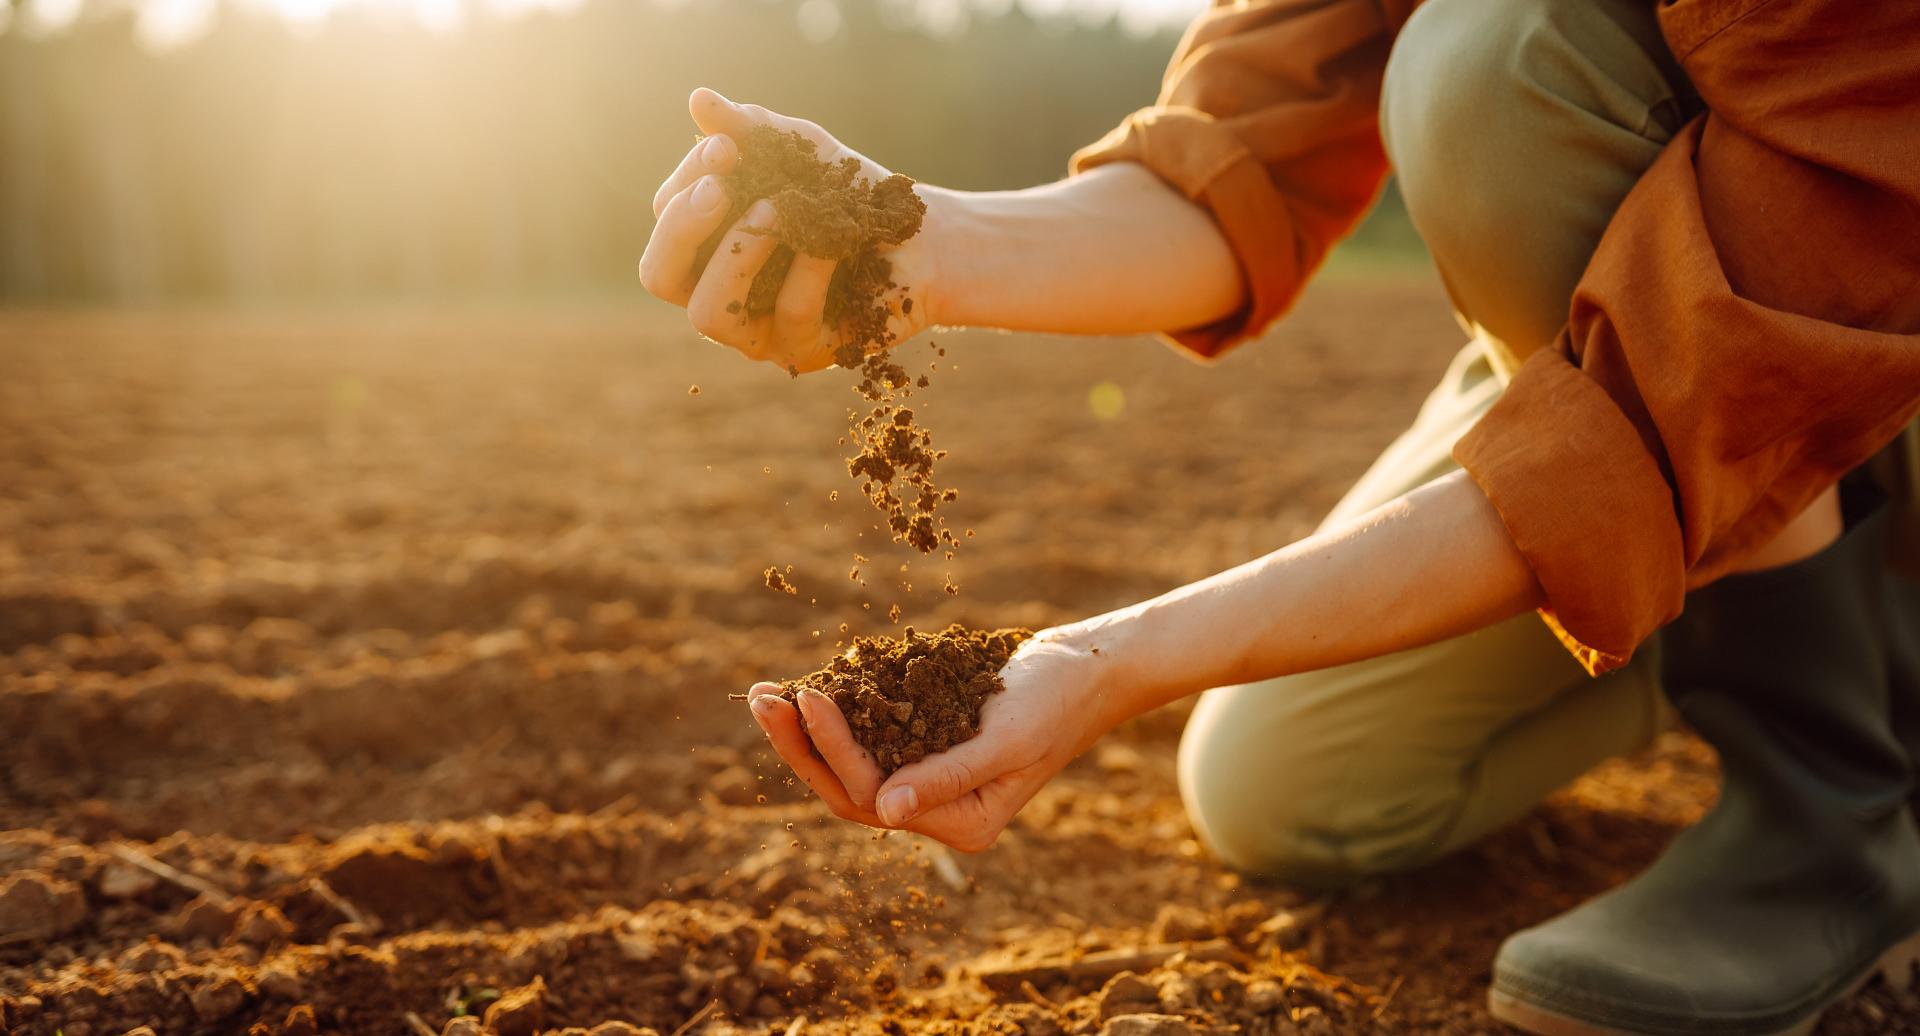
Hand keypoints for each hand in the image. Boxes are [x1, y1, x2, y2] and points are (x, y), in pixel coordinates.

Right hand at [638, 88, 944, 372]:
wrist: (926, 236)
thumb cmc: (851, 194)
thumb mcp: (801, 151)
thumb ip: (752, 130)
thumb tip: (699, 99)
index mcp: (706, 247)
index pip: (666, 219)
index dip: (686, 184)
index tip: (727, 149)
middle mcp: (720, 295)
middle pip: (658, 276)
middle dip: (682, 227)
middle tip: (719, 189)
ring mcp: (759, 333)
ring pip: (707, 314)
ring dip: (737, 253)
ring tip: (775, 210)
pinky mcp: (806, 351)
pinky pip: (789, 314)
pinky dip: (809, 267)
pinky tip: (833, 238)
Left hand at [744, 628, 1117, 851]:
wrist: (1088, 667)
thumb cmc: (1055, 700)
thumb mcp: (1006, 740)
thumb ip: (948, 777)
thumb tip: (885, 809)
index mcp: (961, 825)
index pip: (874, 795)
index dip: (834, 748)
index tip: (807, 696)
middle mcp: (938, 812)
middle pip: (848, 791)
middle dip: (800, 745)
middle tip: (760, 697)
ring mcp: (929, 781)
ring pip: (850, 768)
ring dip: (805, 733)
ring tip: (767, 694)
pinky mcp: (925, 747)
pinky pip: (869, 741)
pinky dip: (836, 717)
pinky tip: (806, 689)